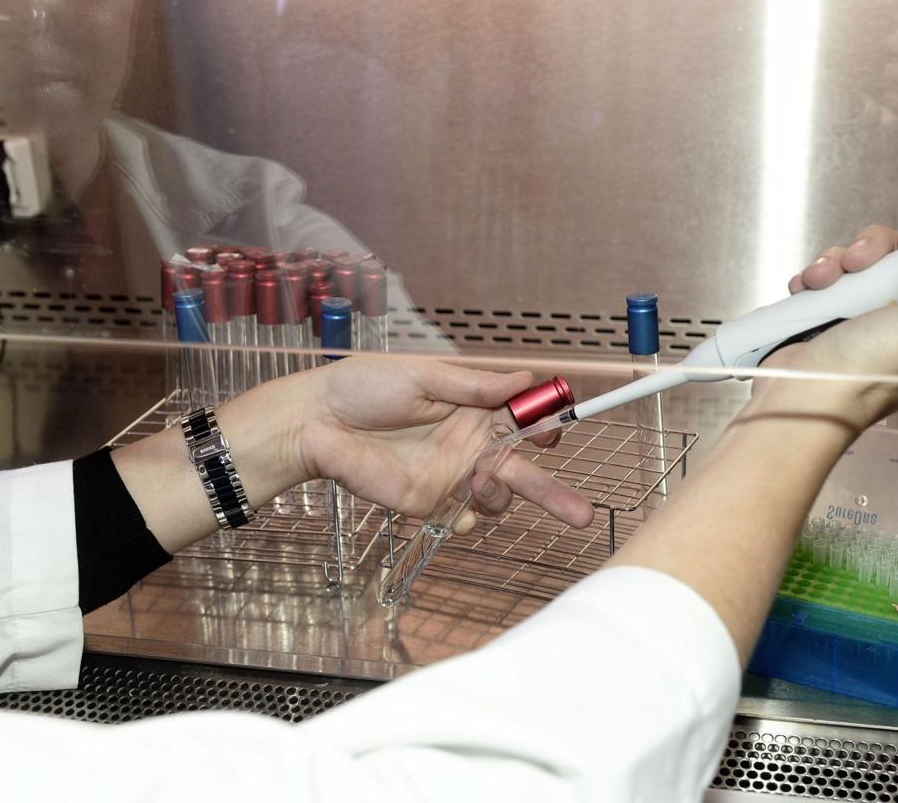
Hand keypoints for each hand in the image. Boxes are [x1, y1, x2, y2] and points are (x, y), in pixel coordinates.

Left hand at [298, 357, 594, 532]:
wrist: (316, 423)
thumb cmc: (363, 387)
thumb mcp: (423, 375)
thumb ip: (474, 385)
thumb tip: (525, 379)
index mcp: (473, 408)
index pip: (524, 420)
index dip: (545, 427)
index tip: (552, 431)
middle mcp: (469, 444)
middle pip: (524, 470)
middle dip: (554, 493)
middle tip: (581, 515)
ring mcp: (451, 476)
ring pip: (499, 498)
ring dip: (503, 497)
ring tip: (484, 483)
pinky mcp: (427, 503)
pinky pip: (463, 520)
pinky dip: (469, 519)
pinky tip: (458, 509)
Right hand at [766, 226, 897, 428]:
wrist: (805, 393)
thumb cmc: (874, 372)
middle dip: (880, 248)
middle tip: (865, 264)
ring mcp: (874, 316)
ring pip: (868, 259)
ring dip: (842, 260)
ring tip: (830, 280)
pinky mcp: (838, 314)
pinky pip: (835, 273)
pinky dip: (821, 274)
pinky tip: (813, 288)